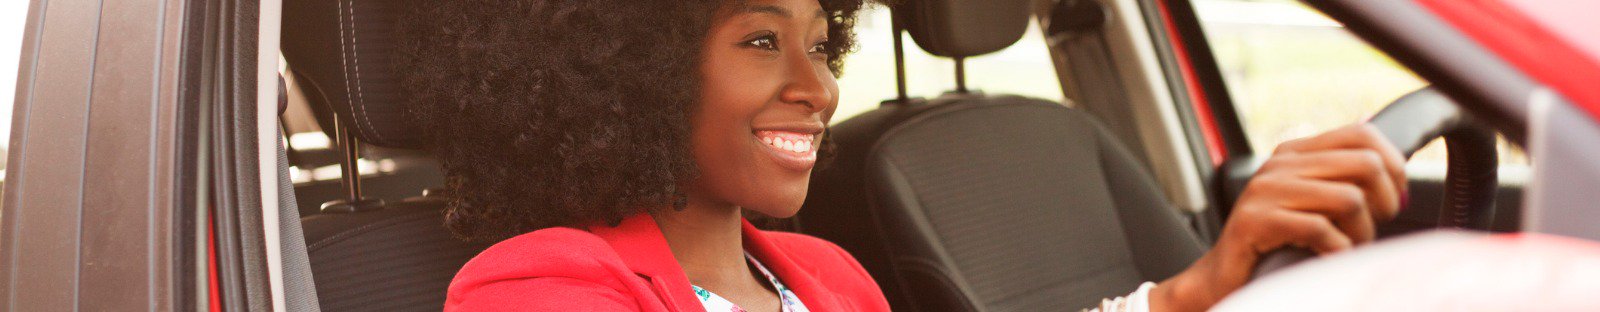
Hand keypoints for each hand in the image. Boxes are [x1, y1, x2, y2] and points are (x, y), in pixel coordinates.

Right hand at [1150, 124, 1407, 311]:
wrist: (1222, 278)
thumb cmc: (1275, 246)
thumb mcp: (1309, 203)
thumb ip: (1340, 180)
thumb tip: (1395, 165)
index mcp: (1294, 153)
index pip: (1361, 134)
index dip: (1393, 164)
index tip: (1395, 197)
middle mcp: (1279, 165)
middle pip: (1365, 164)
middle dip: (1384, 201)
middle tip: (1373, 227)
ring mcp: (1265, 191)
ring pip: (1349, 199)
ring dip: (1361, 233)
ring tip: (1348, 247)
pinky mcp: (1256, 221)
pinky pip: (1321, 229)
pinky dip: (1336, 250)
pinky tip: (1328, 257)